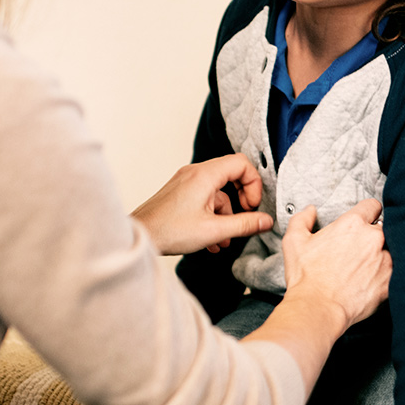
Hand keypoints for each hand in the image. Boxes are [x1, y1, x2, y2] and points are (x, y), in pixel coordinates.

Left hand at [130, 154, 272, 255]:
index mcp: (205, 175)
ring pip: (217, 191)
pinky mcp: (180, 193)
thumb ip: (244, 224)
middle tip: (245, 215)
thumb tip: (266, 221)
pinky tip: (211, 240)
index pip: (241, 164)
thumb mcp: (214, 231)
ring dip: (226, 214)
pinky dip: (212, 215)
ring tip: (224, 239)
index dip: (253, 184)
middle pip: (231, 174)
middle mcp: (195, 173)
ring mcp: (186, 182)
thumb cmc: (169, 231)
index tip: (252, 205)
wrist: (139, 236)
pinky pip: (204, 198)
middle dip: (242, 198)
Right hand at [280, 200, 389, 329]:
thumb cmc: (306, 276)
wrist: (317, 308)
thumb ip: (303, 219)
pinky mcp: (390, 281)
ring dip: (381, 255)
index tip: (364, 220)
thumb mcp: (294, 241)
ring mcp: (385, 260)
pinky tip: (371, 281)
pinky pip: (394, 272)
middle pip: (383, 228)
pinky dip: (385, 275)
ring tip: (365, 267)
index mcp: (353, 224)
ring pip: (391, 250)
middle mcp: (373, 238)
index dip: (367, 212)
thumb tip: (311, 210)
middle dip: (373, 235)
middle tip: (359, 249)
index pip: (372, 206)